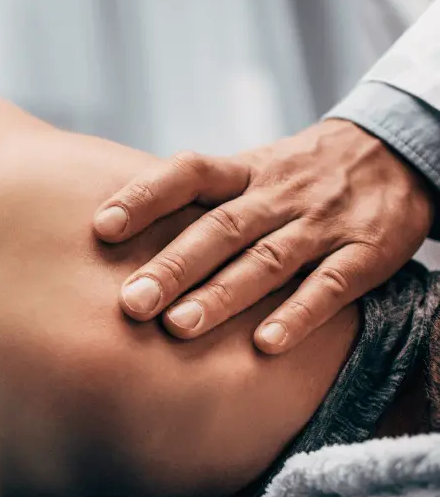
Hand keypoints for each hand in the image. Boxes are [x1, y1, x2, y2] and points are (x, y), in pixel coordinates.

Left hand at [93, 120, 433, 352]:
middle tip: (131, 302)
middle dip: (174, 266)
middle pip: (221, 228)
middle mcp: (278, 195)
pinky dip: (299, 315)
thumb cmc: (297, 173)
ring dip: (223, 295)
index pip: (189, 172)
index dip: (145, 196)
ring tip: (179, 326)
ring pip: (267, 260)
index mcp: (245, 170)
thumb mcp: (251, 168)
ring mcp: (322, 224)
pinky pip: (331, 287)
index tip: (102, 227)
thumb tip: (119, 224)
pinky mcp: (366, 253)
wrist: (395, 152)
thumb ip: (200, 197)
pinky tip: (266, 345)